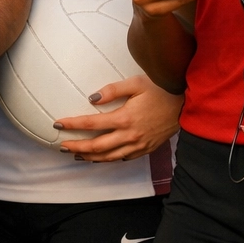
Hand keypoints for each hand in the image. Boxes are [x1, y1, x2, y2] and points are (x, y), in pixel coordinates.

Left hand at [52, 73, 182, 161]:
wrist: (185, 103)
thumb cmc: (160, 89)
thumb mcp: (136, 83)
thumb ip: (112, 91)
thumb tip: (91, 98)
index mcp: (125, 118)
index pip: (91, 123)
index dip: (72, 125)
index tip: (58, 124)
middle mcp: (130, 135)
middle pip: (97, 146)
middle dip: (77, 146)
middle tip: (61, 145)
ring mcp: (138, 145)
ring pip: (109, 156)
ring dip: (90, 157)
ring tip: (76, 154)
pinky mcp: (146, 149)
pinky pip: (123, 158)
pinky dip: (108, 159)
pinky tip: (100, 157)